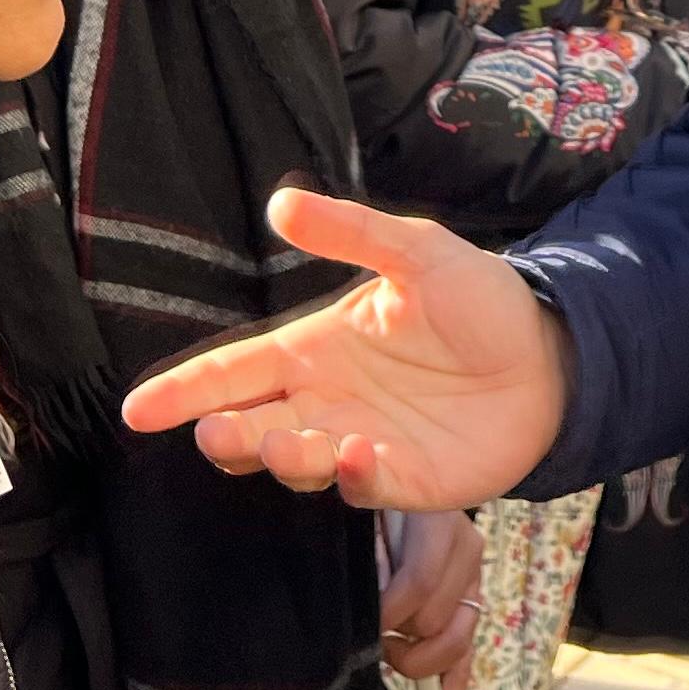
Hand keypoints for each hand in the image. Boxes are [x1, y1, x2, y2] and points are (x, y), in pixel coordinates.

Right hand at [117, 187, 569, 508]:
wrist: (551, 353)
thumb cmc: (478, 300)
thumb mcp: (416, 251)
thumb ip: (352, 232)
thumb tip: (281, 202)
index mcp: (314, 349)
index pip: (232, 371)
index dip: (183, 391)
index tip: (137, 411)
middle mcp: (325, 402)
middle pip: (251, 428)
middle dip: (226, 437)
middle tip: (214, 435)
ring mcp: (360, 444)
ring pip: (297, 463)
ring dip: (285, 458)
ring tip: (288, 443)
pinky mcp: (404, 479)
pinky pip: (363, 487)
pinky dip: (352, 476)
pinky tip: (358, 453)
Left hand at [378, 509, 484, 689]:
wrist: (394, 482)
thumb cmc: (368, 496)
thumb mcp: (365, 502)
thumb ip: (364, 531)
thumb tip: (361, 581)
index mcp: (441, 521)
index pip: (421, 583)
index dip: (387, 613)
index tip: (360, 625)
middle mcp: (467, 551)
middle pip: (436, 619)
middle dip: (397, 636)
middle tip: (366, 630)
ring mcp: (473, 583)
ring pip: (456, 644)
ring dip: (414, 660)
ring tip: (386, 652)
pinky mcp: (470, 610)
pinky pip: (466, 662)